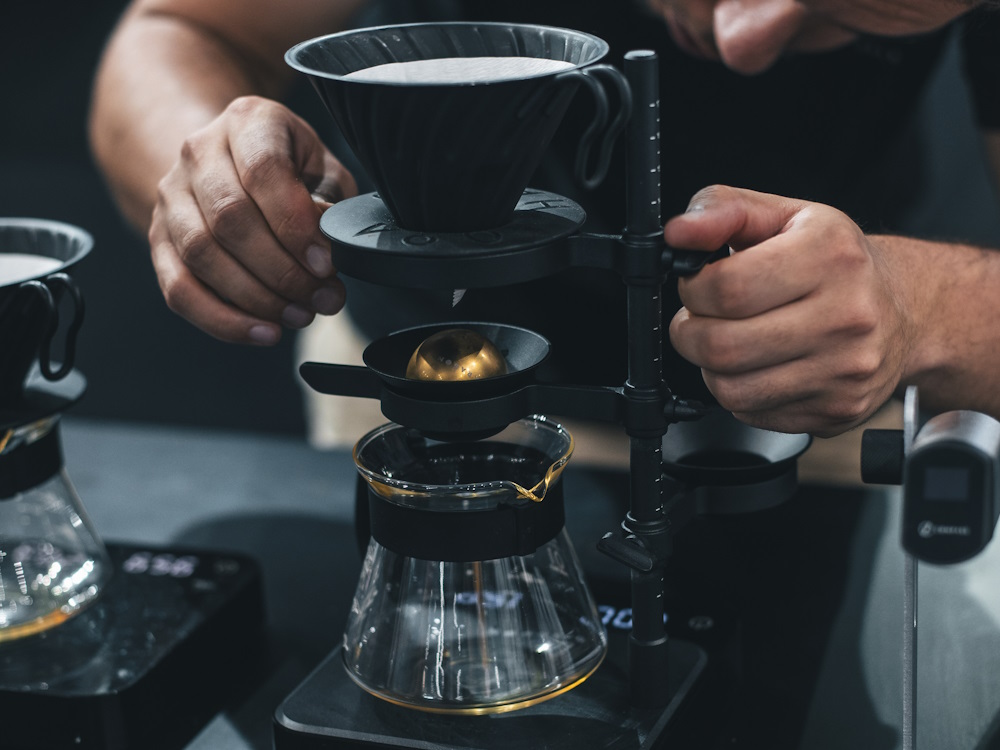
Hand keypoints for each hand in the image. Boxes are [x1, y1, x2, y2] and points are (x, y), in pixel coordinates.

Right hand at [149, 95, 356, 344]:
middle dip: (282, 271)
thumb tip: (327, 251)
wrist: (225, 158)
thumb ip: (329, 203)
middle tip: (321, 298)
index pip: (265, 172)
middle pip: (230, 220)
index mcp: (248, 122)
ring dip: (257, 298)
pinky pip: (179, 289)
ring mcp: (171, 197)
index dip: (296, 225)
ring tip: (300, 315)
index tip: (326, 264)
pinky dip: (223, 320)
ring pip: (203, 256)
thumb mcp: (321, 168)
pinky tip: (263, 332)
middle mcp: (199, 152)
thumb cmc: (288, 167)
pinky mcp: (158, 239)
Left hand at [666, 185, 912, 436]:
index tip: (696, 284)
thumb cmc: (835, 262)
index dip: (692, 289)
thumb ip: (722, 210)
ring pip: (731, 388)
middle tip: (701, 319)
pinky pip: (752, 412)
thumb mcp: (782, 215)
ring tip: (729, 341)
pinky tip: (759, 365)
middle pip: (722, 346)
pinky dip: (739, 392)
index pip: (728, 288)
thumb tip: (679, 232)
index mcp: (829, 255)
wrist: (903, 310)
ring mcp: (844, 369)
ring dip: (710, 367)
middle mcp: (845, 315)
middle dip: (690, 333)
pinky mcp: (837, 409)